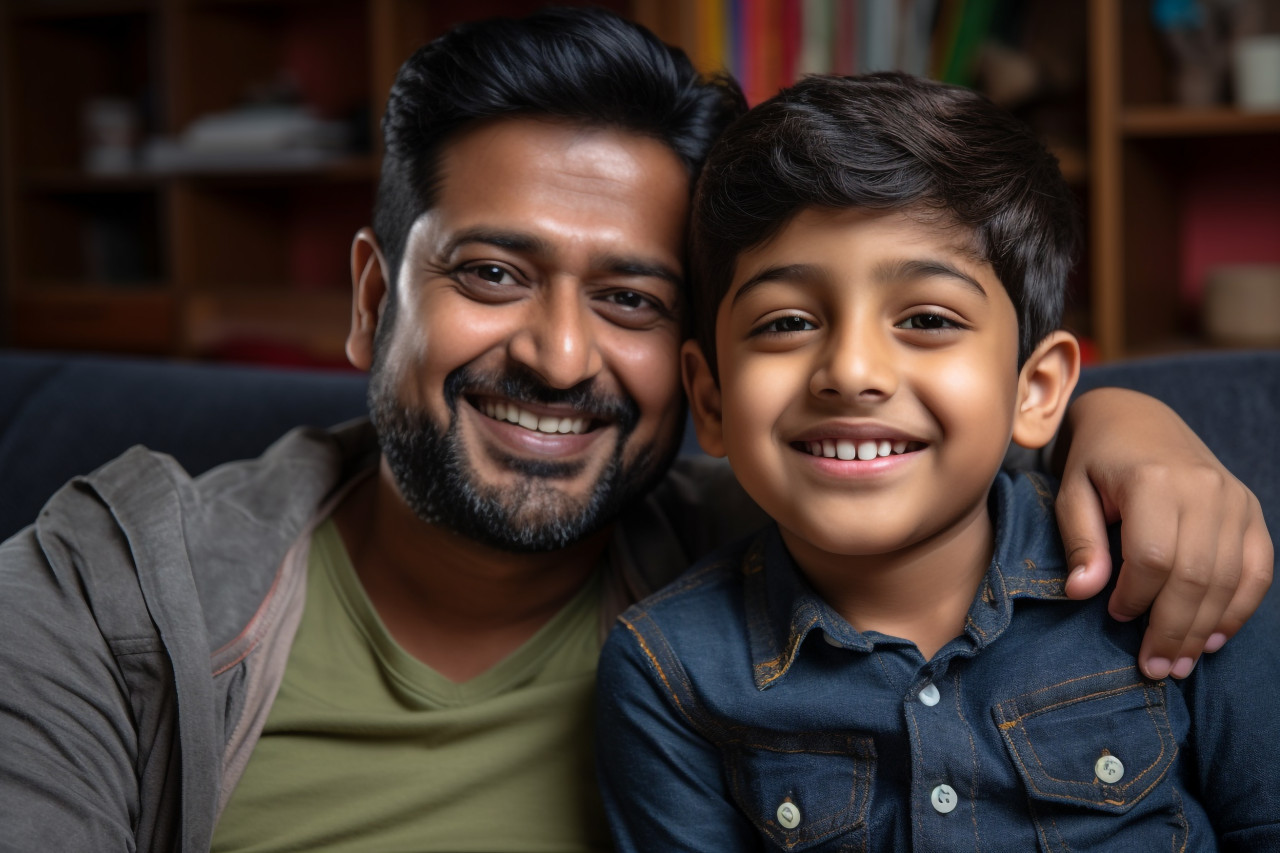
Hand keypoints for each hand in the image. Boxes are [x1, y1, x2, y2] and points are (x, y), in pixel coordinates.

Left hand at [1053, 387, 1272, 679]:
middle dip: (1174, 629)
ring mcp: (1234, 499)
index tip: (1115, 617)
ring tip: (1179, 665)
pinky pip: (1258, 570)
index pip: (1154, 557)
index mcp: (1154, 480)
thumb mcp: (1072, 492)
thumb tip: (1083, 593)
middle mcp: (1204, 488)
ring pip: (1229, 580)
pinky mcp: (1251, 510)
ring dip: (1205, 630)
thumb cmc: (1095, 460)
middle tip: (1154, 668)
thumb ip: (1081, 541)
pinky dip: (1239, 609)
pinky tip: (1213, 639)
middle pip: (1197, 576)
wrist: (1137, 419)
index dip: (1136, 597)